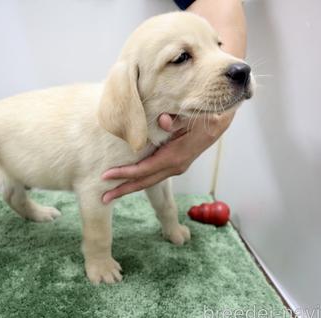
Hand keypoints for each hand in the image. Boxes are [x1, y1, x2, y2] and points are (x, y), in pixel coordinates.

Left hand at [101, 110, 234, 203]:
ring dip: (129, 187)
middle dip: (122, 190)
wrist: (217, 123)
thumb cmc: (201, 118)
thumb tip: (161, 121)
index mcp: (174, 157)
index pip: (143, 169)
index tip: (106, 175)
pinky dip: (138, 181)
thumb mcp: (190, 117)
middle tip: (103, 198)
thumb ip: (174, 120)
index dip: (124, 173)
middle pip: (143, 182)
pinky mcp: (175, 165)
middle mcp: (174, 167)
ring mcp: (175, 168)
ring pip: (148, 182)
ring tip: (110, 194)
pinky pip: (153, 176)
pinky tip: (127, 182)